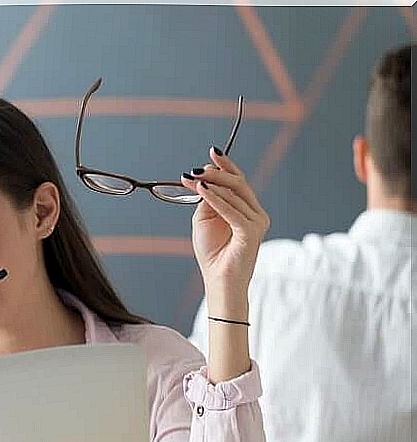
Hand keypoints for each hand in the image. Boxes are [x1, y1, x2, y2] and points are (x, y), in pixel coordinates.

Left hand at [181, 147, 269, 303]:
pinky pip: (232, 211)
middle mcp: (256, 213)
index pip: (239, 181)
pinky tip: (203, 191)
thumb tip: (203, 180)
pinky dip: (216, 199)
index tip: (212, 152)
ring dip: (211, 184)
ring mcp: (257, 222)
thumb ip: (207, 201)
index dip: (226, 165)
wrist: (219, 280)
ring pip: (234, 194)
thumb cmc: (213, 254)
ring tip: (193, 179)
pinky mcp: (251, 232)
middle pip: (238, 183)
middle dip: (216, 173)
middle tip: (196, 169)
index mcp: (247, 209)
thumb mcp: (204, 221)